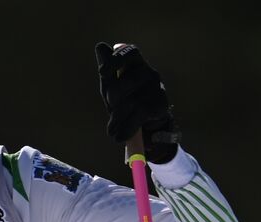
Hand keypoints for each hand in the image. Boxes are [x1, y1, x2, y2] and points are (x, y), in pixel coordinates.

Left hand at [94, 42, 179, 162]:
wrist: (147, 122)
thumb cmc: (126, 98)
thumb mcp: (112, 84)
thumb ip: (107, 69)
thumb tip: (100, 46)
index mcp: (136, 63)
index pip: (129, 52)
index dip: (115, 60)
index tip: (102, 72)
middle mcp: (149, 72)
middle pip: (121, 85)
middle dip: (112, 101)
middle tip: (111, 109)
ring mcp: (156, 88)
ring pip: (128, 104)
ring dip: (116, 119)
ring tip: (113, 127)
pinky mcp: (159, 105)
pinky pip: (136, 117)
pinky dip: (124, 130)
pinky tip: (119, 136)